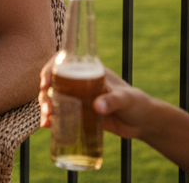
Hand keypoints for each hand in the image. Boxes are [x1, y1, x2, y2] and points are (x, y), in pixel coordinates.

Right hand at [39, 59, 157, 140]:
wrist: (143, 124)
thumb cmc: (137, 104)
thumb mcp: (126, 99)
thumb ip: (113, 100)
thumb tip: (97, 107)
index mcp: (89, 70)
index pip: (63, 63)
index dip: (49, 70)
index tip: (46, 83)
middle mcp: (80, 82)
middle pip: (54, 83)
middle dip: (45, 94)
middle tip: (48, 109)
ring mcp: (78, 98)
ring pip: (54, 99)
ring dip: (46, 108)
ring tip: (46, 121)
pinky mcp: (79, 114)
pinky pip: (61, 114)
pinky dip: (52, 119)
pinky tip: (47, 126)